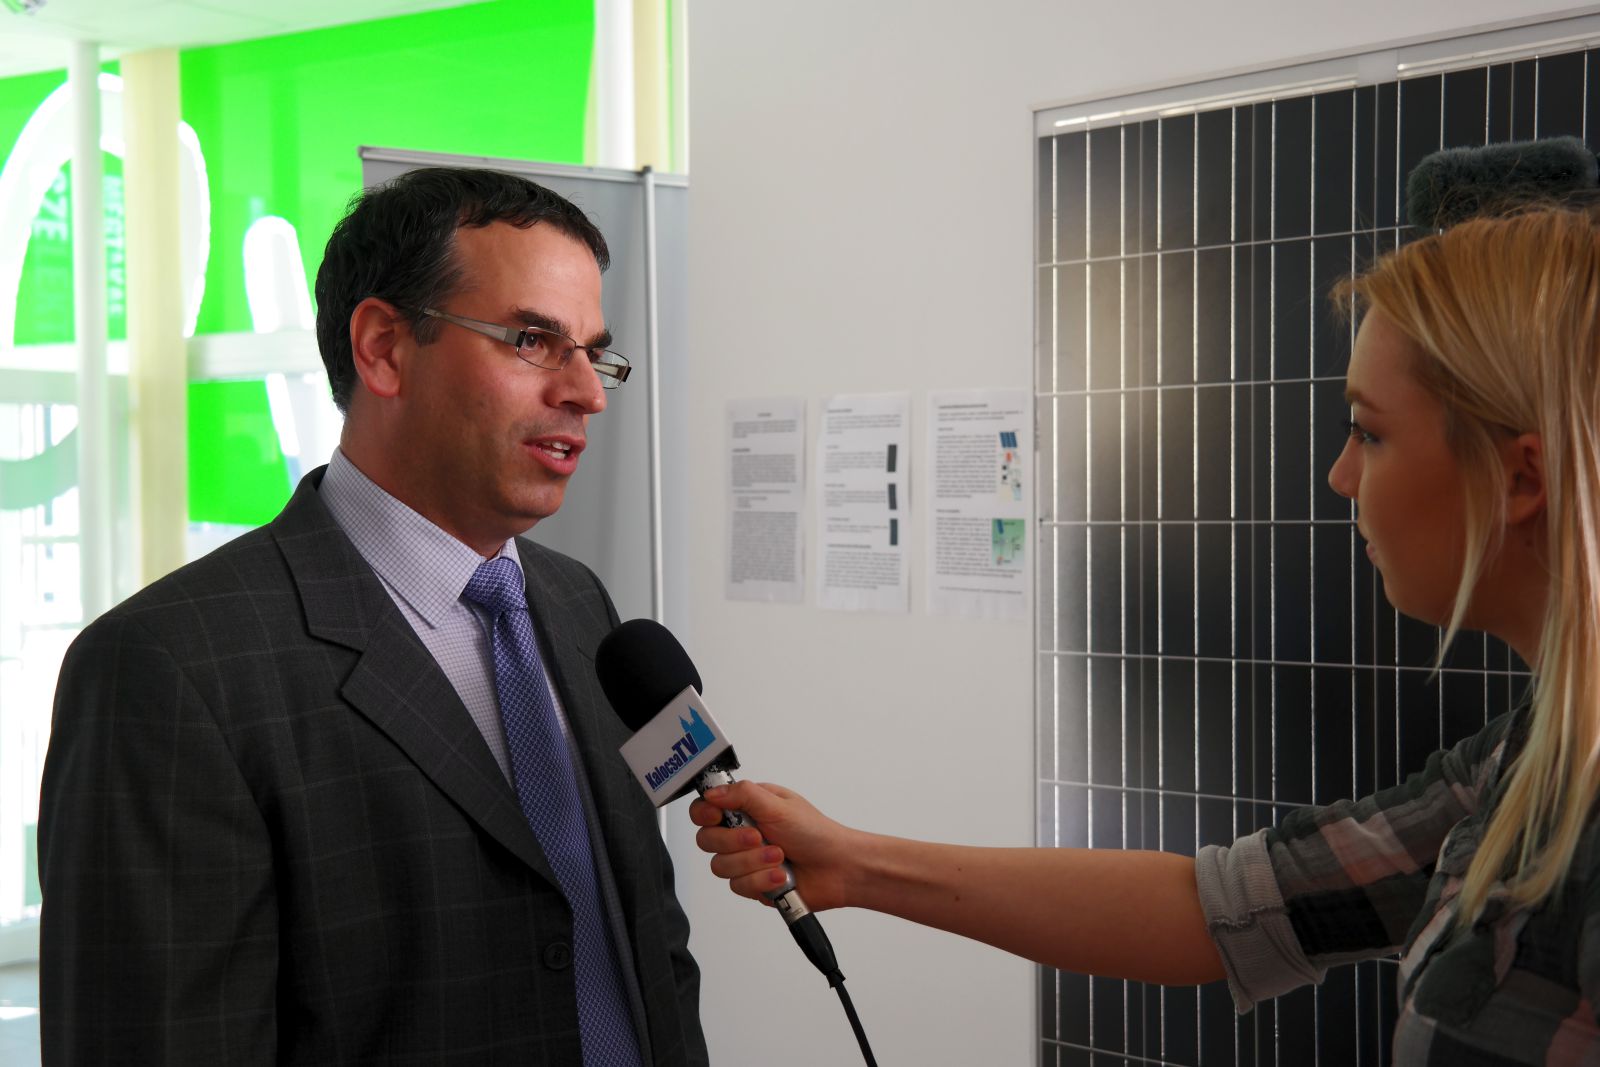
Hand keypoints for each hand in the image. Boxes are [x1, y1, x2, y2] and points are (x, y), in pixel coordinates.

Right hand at [687, 781, 858, 911]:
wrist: (839, 869)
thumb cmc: (817, 833)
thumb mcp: (779, 805)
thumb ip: (742, 795)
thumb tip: (712, 793)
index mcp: (747, 807)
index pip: (706, 808)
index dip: (705, 814)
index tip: (717, 817)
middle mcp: (742, 833)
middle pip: (707, 840)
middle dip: (734, 841)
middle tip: (760, 837)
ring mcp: (746, 860)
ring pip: (721, 866)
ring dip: (752, 862)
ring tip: (779, 857)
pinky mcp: (753, 884)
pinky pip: (738, 886)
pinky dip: (761, 881)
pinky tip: (781, 875)